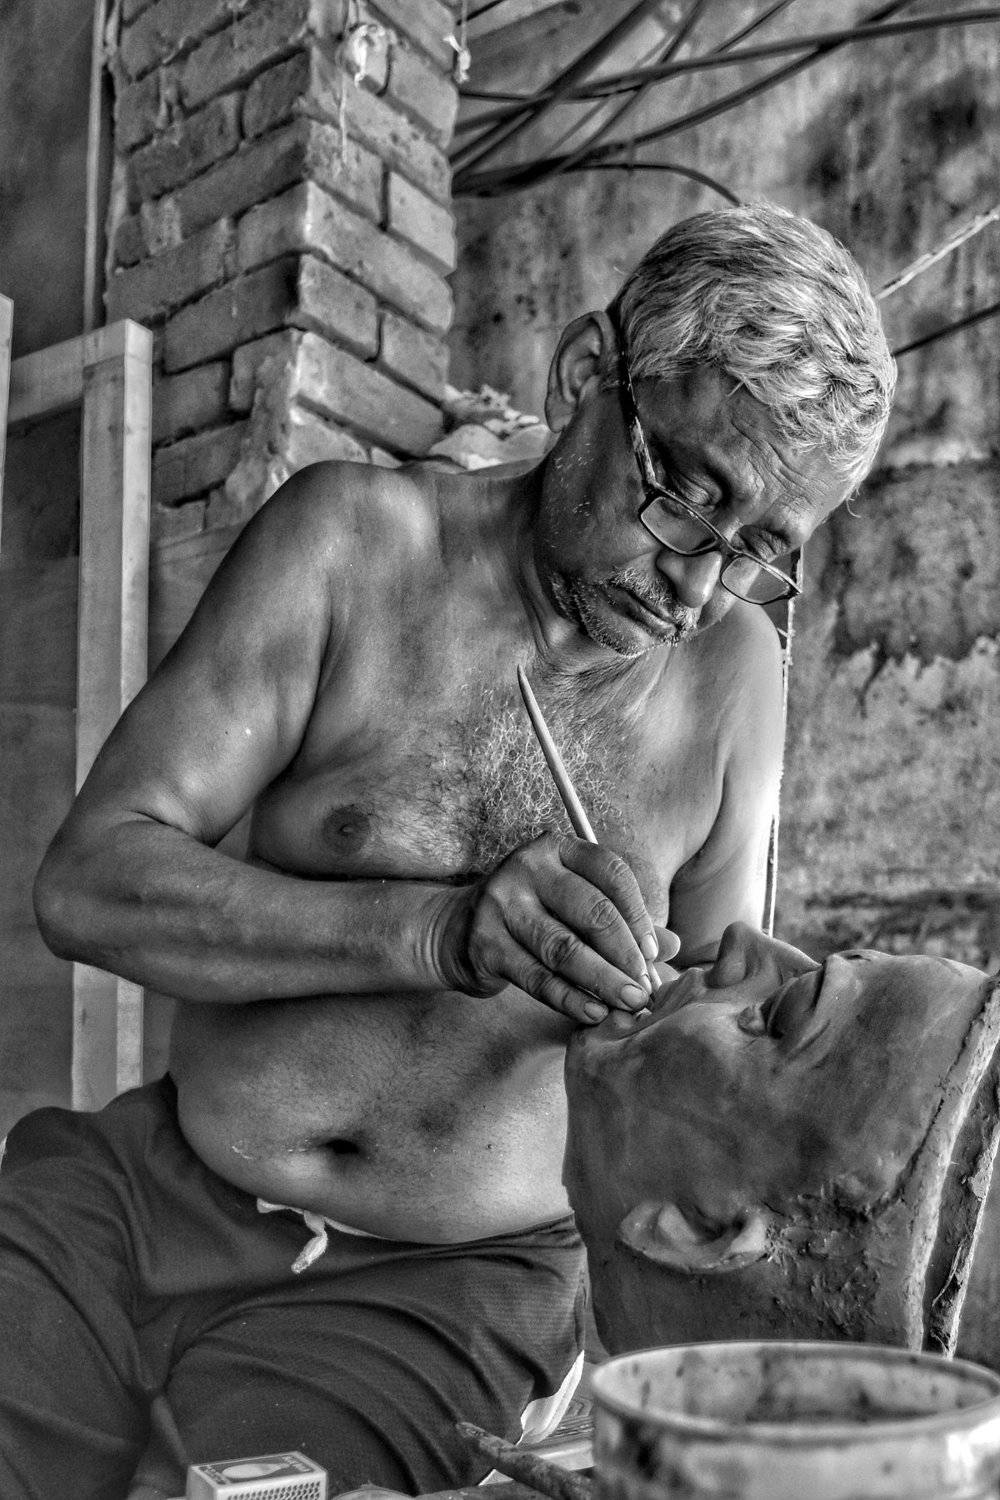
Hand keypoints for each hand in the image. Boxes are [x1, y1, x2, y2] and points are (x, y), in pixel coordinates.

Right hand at [439, 832, 667, 1024]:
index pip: (610, 872)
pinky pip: (538, 977)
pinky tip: (595, 1012)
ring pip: (565, 948)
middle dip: (626, 955)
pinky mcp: (484, 943)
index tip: (653, 953)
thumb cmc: (530, 915)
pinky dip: (571, 998)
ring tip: (630, 1003)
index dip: (638, 914)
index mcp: (556, 848)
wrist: (455, 930)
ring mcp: (501, 903)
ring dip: (604, 981)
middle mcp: (527, 867)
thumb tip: (674, 946)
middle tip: (647, 988)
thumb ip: (622, 920)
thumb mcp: (572, 905)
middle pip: (591, 911)